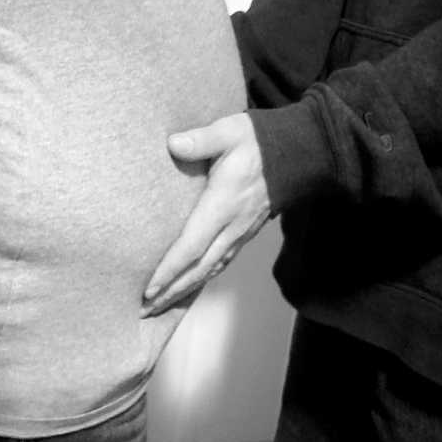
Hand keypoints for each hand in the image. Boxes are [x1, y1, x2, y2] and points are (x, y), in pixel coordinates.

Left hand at [141, 113, 270, 316]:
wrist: (298, 152)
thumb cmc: (259, 141)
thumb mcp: (229, 131)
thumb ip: (201, 139)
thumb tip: (173, 144)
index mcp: (224, 204)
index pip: (193, 245)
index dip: (170, 269)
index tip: (149, 288)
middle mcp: (232, 226)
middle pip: (199, 268)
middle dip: (170, 292)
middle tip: (143, 309)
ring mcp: (240, 233)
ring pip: (209, 270)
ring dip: (183, 291)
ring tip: (158, 306)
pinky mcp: (244, 233)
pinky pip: (220, 263)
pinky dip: (201, 279)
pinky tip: (186, 287)